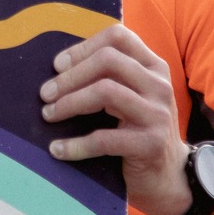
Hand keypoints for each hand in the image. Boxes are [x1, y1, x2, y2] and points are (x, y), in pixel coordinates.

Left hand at [40, 25, 190, 214]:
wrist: (168, 177)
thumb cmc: (137, 130)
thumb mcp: (131, 95)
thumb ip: (109, 75)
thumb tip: (58, 65)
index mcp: (154, 66)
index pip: (118, 37)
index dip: (83, 47)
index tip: (58, 65)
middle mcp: (159, 85)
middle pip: (108, 60)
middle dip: (70, 76)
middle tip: (45, 94)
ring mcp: (157, 114)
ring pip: (105, 92)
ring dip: (69, 103)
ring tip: (48, 115)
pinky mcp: (150, 144)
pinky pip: (104, 138)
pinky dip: (75, 144)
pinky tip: (57, 149)